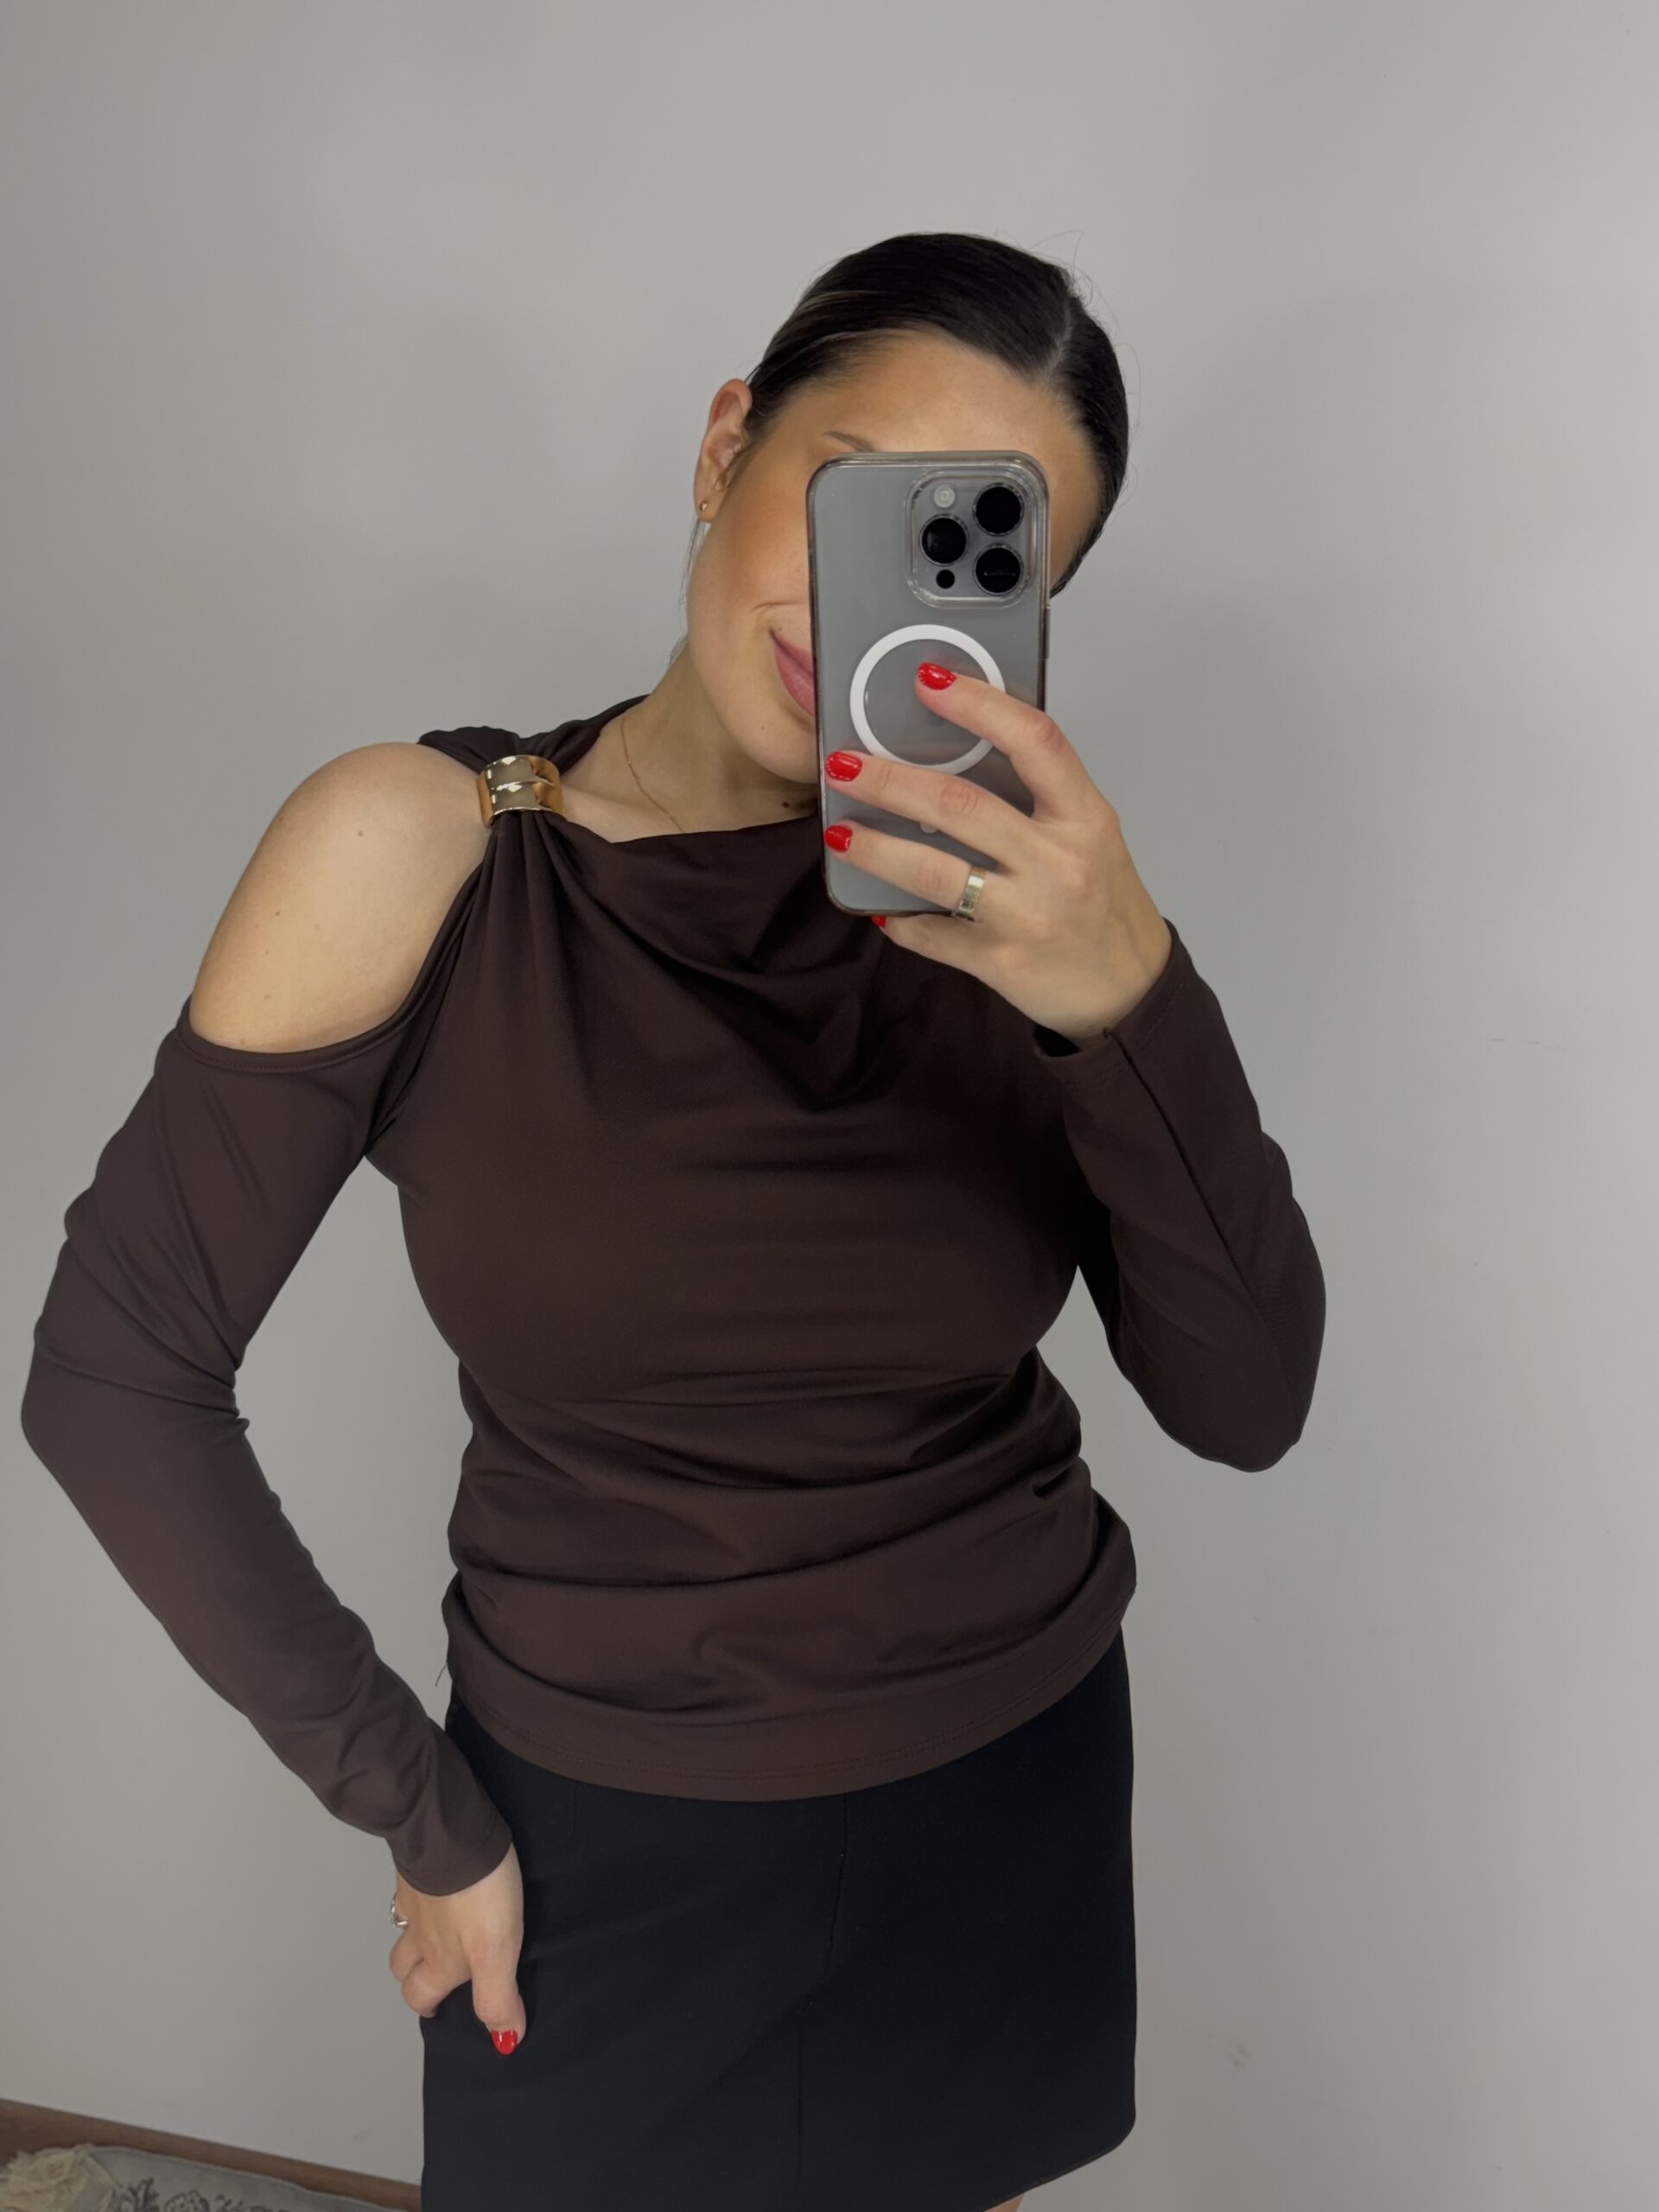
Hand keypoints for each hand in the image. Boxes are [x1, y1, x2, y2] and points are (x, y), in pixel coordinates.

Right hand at [390, 1842, 527, 2054]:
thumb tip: (504, 2042)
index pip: (420, 1997)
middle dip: (413, 1977)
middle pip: (401, 1968)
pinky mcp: (415, 1869)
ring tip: (435, 1934)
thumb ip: (497, 1997)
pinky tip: (437, 1887)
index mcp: (441, 1961)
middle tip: (433, 1975)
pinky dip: (419, 1897)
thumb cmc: (477, 1895)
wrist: (448, 1834)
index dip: (427, 2006)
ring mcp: (414, 1900)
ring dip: (413, 1939)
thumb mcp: (496, 1953)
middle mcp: (420, 1936)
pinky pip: (410, 1892)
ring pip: (403, 1931)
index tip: (437, 2008)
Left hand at [826, 662, 1172, 1044]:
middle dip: (890, 780)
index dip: (979, 704)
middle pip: (961, 805)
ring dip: (876, 848)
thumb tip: (955, 752)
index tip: (928, 680)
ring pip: (933, 872)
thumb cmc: (1103, 903)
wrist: (1129, 989)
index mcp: (1084, 818)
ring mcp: (1029, 915)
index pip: (1034, 741)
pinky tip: (878, 906)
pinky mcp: (1001, 961)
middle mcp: (1059, 862)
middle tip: (845, 764)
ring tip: (840, 832)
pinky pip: (932, 934)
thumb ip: (1037, 796)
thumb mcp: (1089, 835)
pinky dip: (898, 919)